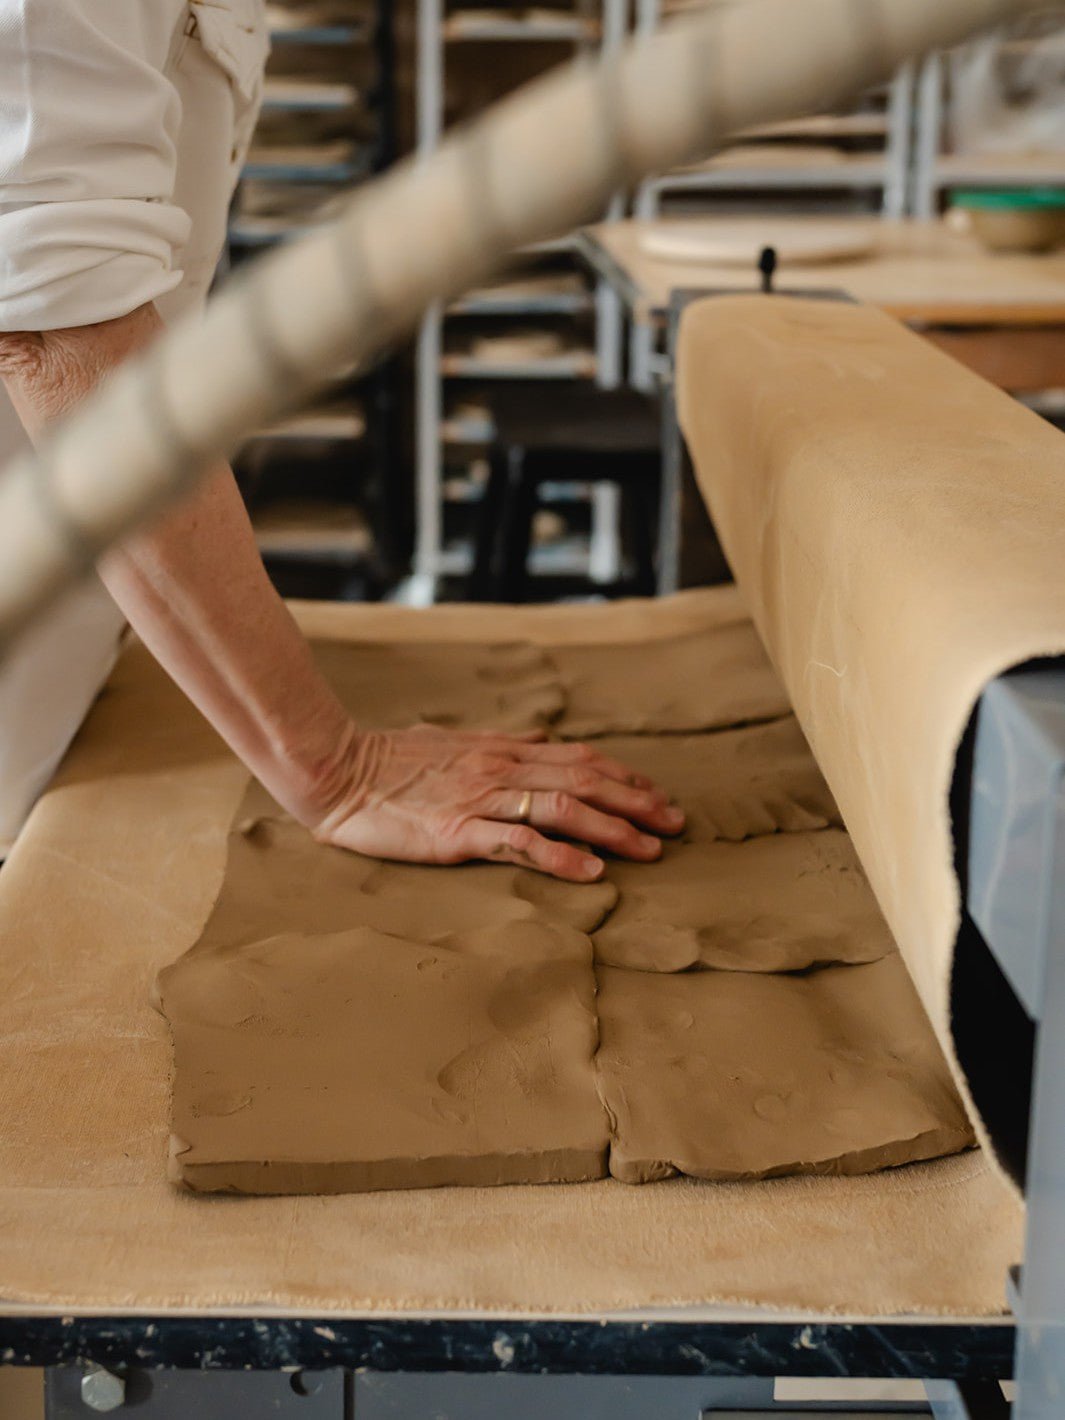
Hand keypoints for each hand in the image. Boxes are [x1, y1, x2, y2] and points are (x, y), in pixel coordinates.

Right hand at [309, 725, 684, 881]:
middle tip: (676, 824)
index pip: (579, 758)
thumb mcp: (454, 741)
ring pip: (563, 807)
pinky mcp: (457, 830)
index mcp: (501, 748)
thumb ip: (501, 741)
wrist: (336, 770)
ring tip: (652, 849)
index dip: (624, 776)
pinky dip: (562, 855)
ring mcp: (480, 798)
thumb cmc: (390, 761)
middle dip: (637, 802)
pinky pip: (519, 841)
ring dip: (614, 828)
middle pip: (585, 781)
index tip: (657, 795)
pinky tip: (594, 872)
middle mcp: (500, 767)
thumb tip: (541, 738)